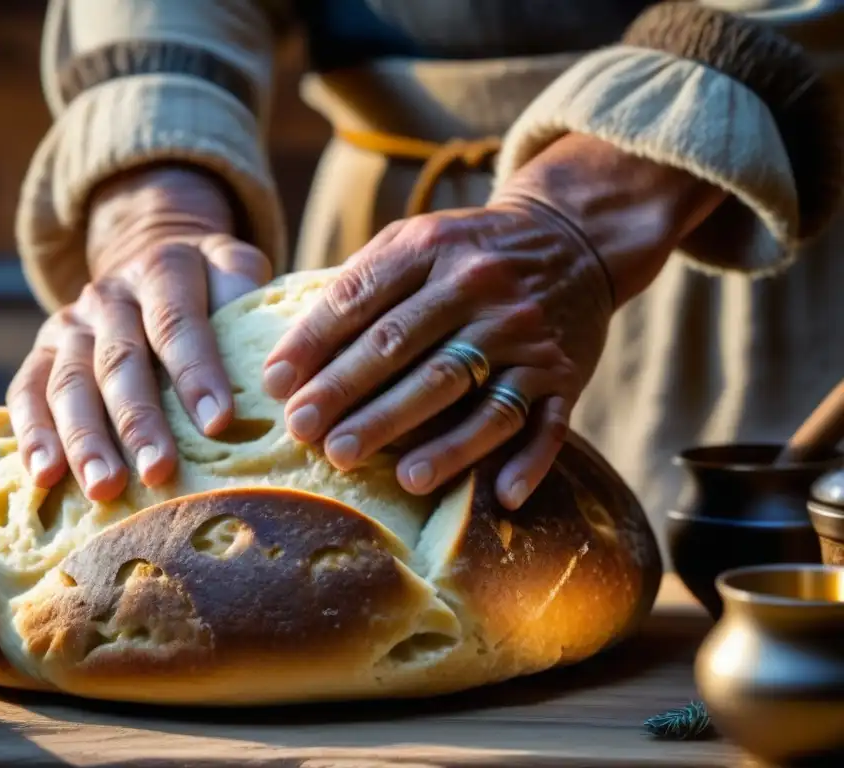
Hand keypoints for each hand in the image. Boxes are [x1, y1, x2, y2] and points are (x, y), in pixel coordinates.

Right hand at [7, 166, 270, 500]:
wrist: (153, 262)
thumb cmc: (212, 289)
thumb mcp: (237, 272)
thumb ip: (252, 300)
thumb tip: (279, 364)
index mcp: (165, 269)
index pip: (179, 322)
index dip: (196, 372)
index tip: (218, 422)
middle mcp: (110, 294)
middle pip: (120, 360)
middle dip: (139, 420)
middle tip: (159, 471)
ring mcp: (71, 324)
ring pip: (70, 381)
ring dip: (85, 438)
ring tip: (104, 487)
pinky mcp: (42, 352)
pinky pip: (27, 391)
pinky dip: (32, 433)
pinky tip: (44, 476)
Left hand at [262, 134, 723, 507]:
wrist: (572, 238)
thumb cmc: (467, 255)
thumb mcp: (415, 242)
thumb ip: (359, 286)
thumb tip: (286, 362)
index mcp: (430, 248)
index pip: (359, 298)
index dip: (311, 343)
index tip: (273, 387)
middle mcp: (479, 286)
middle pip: (404, 348)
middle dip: (350, 395)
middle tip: (306, 436)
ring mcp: (525, 331)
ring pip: (471, 391)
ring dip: (432, 439)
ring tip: (394, 477)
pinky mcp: (564, 372)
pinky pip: (547, 421)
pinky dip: (528, 460)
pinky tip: (502, 496)